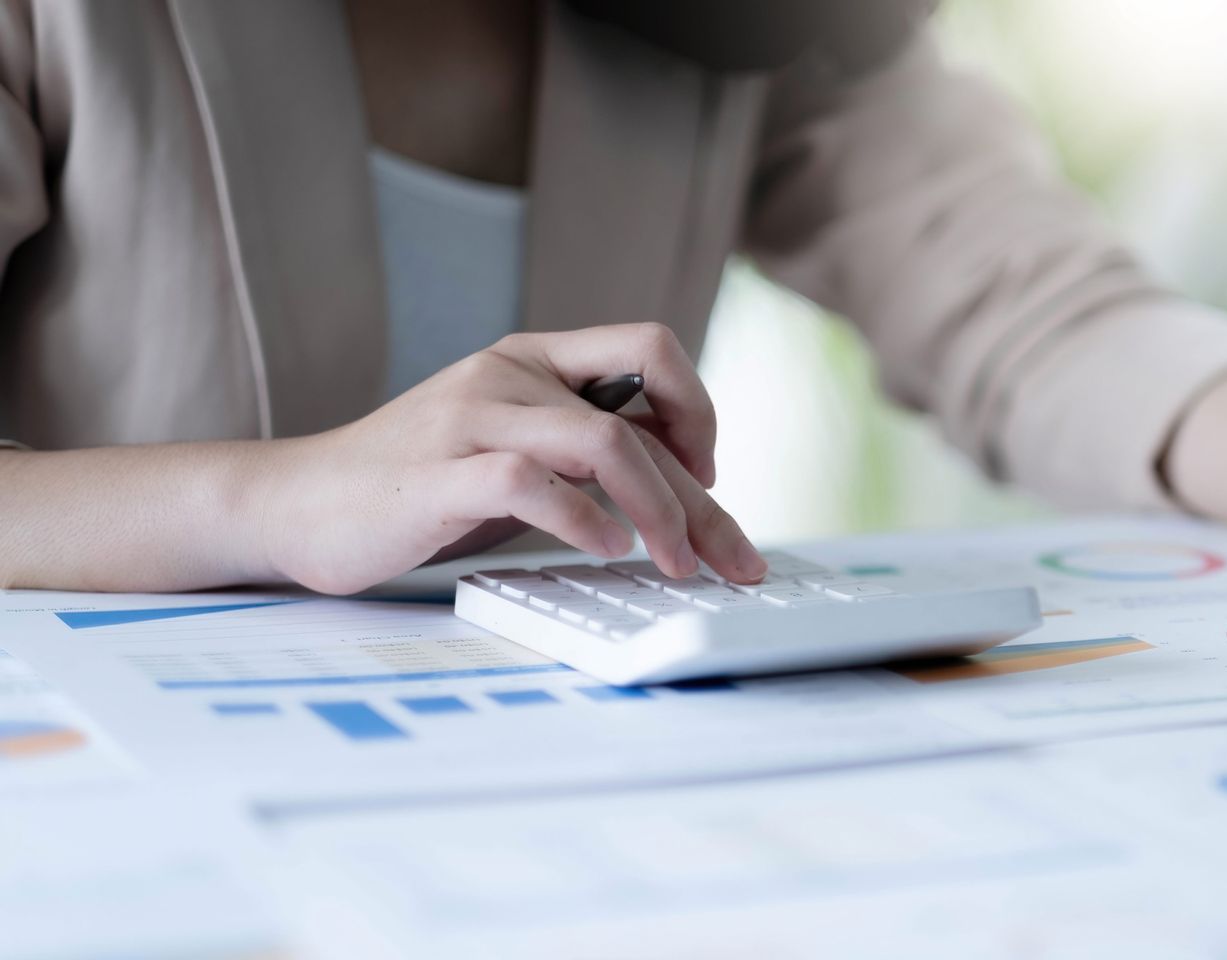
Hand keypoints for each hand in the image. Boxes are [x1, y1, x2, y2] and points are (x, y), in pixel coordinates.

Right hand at [247, 324, 765, 594]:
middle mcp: (507, 372)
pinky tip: (606, 549)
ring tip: (674, 562)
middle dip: (701, 499)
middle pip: (639, 417)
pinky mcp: (438, 472)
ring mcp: (470, 417)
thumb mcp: (510, 449)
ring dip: (658, 509)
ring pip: (602, 441)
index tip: (707, 475)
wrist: (293, 504)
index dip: (696, 407)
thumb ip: (578, 451)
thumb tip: (677, 488)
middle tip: (733, 559)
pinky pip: (532, 481)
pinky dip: (584, 519)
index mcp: (531, 358)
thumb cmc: (413, 486)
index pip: (648, 346)